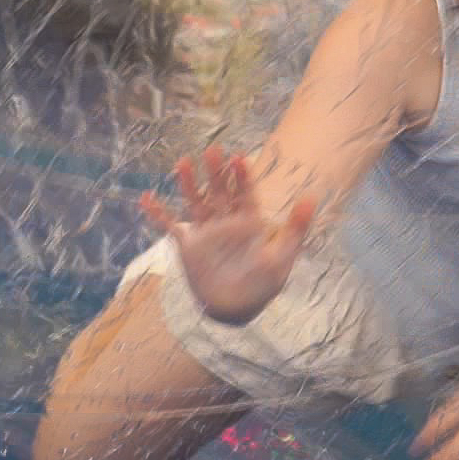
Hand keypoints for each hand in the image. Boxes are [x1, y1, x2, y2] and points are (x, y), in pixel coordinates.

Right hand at [139, 147, 315, 327]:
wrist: (235, 310)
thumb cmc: (261, 285)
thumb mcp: (282, 256)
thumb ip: (296, 228)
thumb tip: (312, 197)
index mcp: (248, 222)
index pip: (245, 193)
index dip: (242, 176)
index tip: (239, 158)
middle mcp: (226, 222)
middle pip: (220, 191)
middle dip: (216, 172)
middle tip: (213, 149)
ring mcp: (205, 232)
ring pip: (196, 201)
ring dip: (190, 184)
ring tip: (184, 162)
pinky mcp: (188, 246)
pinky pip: (170, 226)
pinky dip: (158, 214)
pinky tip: (145, 199)